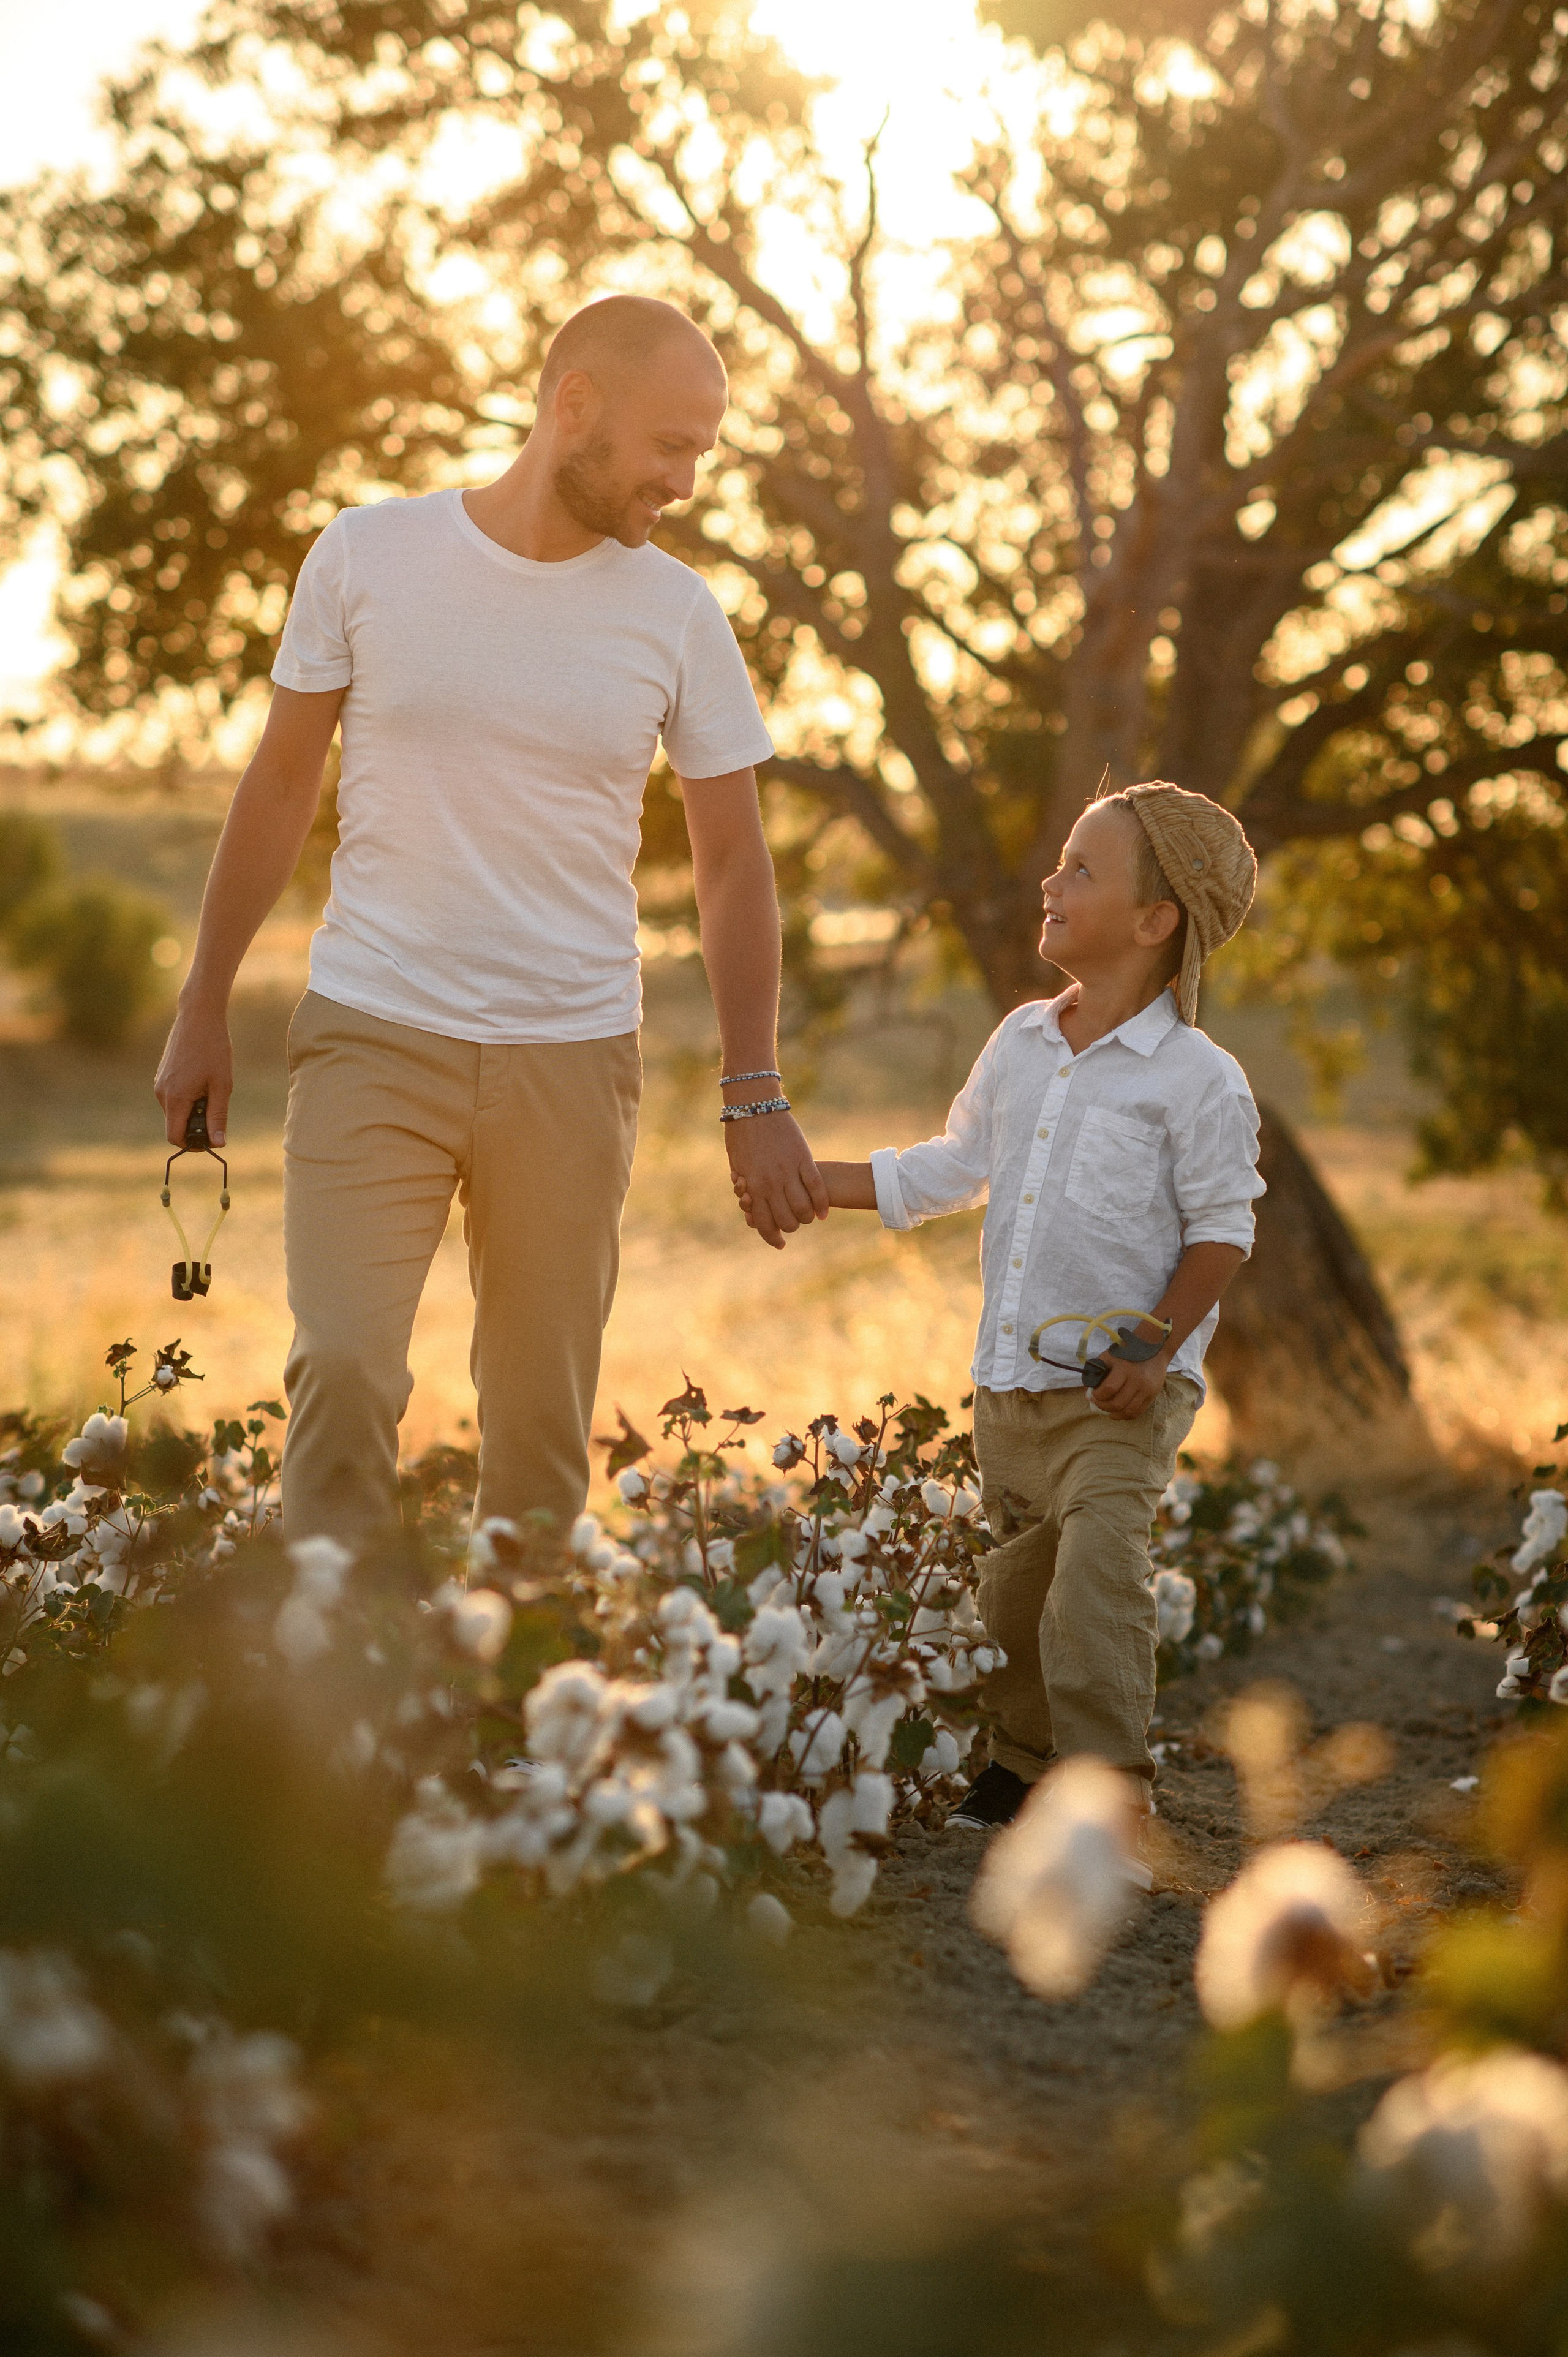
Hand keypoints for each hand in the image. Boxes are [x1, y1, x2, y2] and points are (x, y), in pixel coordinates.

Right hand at [154, 1000, 232, 1147]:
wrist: (198, 1016)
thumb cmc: (214, 1049)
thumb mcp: (222, 1086)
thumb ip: (218, 1116)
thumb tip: (218, 1143)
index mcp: (175, 1098)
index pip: (175, 1137)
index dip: (192, 1144)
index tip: (211, 1139)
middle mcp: (161, 1093)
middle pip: (175, 1125)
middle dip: (195, 1125)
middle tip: (217, 1109)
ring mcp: (159, 1083)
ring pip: (176, 1111)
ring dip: (193, 1110)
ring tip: (211, 1088)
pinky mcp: (162, 1075)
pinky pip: (174, 1097)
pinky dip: (188, 1098)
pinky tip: (202, 1079)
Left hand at [724, 1110, 828, 1248]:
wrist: (753, 1106)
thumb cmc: (740, 1135)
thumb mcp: (738, 1165)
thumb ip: (748, 1187)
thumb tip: (753, 1206)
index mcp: (752, 1186)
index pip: (764, 1224)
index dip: (772, 1238)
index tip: (780, 1243)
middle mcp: (771, 1183)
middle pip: (787, 1221)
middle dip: (791, 1227)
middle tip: (793, 1223)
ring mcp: (789, 1171)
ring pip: (804, 1209)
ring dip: (807, 1218)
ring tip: (807, 1216)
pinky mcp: (804, 1159)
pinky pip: (817, 1188)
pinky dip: (822, 1203)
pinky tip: (823, 1213)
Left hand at [1089, 1351, 1169, 1420]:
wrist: (1153, 1348)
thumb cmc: (1127, 1352)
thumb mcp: (1109, 1356)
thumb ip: (1097, 1372)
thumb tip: (1089, 1392)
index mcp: (1124, 1368)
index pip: (1108, 1389)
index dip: (1097, 1396)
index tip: (1093, 1395)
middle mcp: (1137, 1380)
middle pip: (1117, 1404)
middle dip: (1103, 1407)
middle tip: (1098, 1403)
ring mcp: (1146, 1389)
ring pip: (1128, 1411)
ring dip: (1115, 1414)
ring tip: (1108, 1411)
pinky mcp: (1153, 1395)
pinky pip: (1138, 1412)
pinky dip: (1127, 1416)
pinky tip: (1120, 1413)